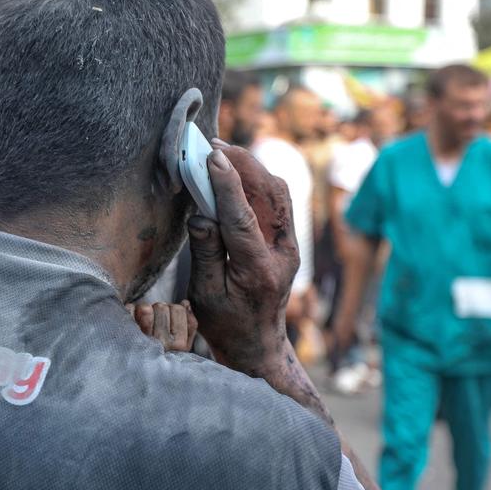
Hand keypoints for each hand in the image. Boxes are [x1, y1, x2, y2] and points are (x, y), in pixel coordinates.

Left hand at [130, 301, 196, 351]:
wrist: (142, 373)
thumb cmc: (164, 355)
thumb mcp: (183, 344)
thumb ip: (189, 324)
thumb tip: (185, 303)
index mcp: (179, 344)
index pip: (178, 309)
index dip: (173, 310)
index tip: (169, 320)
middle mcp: (162, 343)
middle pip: (161, 306)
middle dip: (158, 310)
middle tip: (155, 322)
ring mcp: (143, 340)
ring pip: (145, 308)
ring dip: (144, 310)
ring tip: (144, 322)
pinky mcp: (126, 336)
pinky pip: (129, 311)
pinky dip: (130, 311)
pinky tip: (133, 322)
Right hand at [186, 144, 299, 374]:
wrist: (258, 344)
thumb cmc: (225, 322)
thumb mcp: (205, 293)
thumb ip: (204, 252)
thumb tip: (200, 214)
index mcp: (258, 270)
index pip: (243, 218)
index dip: (227, 184)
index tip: (212, 156)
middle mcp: (282, 254)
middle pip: (269, 196)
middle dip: (243, 164)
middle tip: (214, 145)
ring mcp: (290, 246)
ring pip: (278, 193)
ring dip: (253, 168)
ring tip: (224, 152)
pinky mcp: (289, 241)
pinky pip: (279, 201)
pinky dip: (259, 180)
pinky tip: (239, 171)